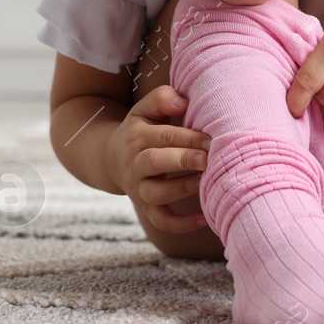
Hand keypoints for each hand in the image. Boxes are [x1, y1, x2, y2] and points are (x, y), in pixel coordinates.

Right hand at [104, 85, 211, 233]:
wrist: (110, 159)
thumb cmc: (141, 129)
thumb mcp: (144, 109)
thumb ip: (161, 99)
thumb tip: (182, 102)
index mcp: (138, 136)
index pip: (164, 136)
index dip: (189, 137)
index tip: (213, 139)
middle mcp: (135, 163)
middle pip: (156, 162)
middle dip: (183, 160)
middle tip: (208, 158)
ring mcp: (138, 188)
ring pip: (157, 194)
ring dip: (182, 189)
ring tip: (207, 182)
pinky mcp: (145, 208)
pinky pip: (161, 221)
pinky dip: (180, 224)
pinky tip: (204, 218)